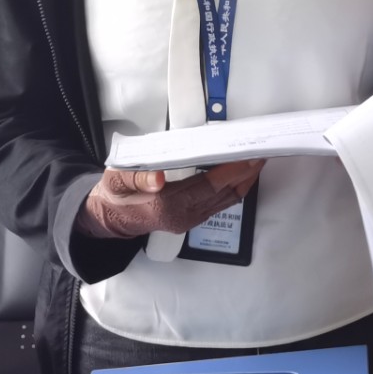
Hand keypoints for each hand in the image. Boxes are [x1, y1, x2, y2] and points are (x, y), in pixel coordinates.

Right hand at [75, 160, 264, 238]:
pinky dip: (234, 188)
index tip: (248, 156)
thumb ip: (136, 177)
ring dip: (244, 181)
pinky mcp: (192, 220)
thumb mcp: (116, 181)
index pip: (208, 186)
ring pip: (226, 201)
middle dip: (246, 174)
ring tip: (257, 160)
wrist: (110, 220)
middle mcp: (183, 216)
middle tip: (262, 152)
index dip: (231, 171)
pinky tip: (241, 174)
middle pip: (224, 194)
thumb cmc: (115, 195)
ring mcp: (189, 221)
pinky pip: (220, 204)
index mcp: (166, 206)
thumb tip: (158, 178)